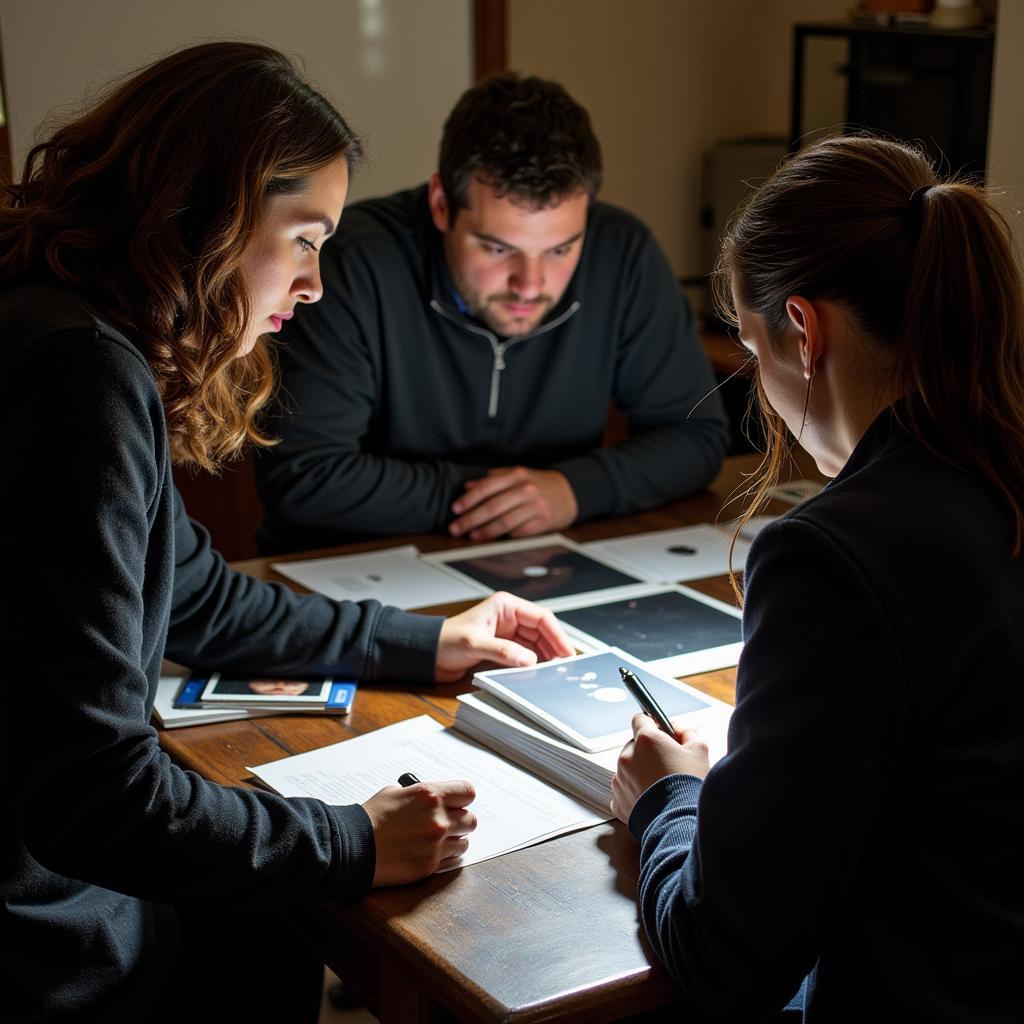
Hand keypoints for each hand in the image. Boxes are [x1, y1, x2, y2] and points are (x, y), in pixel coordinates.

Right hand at [362, 779, 476, 884]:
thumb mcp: (395, 793)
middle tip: (449, 824)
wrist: (352, 846)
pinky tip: (430, 852)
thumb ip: (420, 795)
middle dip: (461, 821)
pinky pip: (451, 860)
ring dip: (454, 841)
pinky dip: (444, 857)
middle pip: (471, 819)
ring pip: (464, 842)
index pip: (467, 792)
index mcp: (429, 795)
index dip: (463, 798)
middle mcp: (437, 818)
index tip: (459, 802)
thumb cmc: (370, 818)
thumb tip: (433, 799)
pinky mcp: (429, 865)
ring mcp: (435, 844)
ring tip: (437, 841)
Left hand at [435, 591, 574, 682]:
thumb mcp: (474, 644)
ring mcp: (507, 633)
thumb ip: (502, 651)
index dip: (557, 635)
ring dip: (545, 657)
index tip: (566, 653)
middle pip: (543, 632)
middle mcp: (509, 617)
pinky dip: (534, 664)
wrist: (427, 654)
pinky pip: (525, 655)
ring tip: (555, 673)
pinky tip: (539, 674)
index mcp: (505, 606)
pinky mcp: (503, 648)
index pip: (541, 618)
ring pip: (537, 644)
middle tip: (565, 667)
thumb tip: (529, 660)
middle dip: (554, 648)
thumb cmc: (444, 641)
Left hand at [449, 467, 577, 540]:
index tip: (455, 509)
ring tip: (471, 536)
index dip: (468, 500)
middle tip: (456, 528)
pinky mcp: (543, 523)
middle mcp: (526, 490)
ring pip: (505, 522)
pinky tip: (493, 540)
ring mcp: (535, 507)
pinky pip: (519, 533)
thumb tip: (468, 486)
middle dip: (471, 519)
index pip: (486, 487)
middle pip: (492, 507)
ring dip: (485, 531)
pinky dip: (505, 538)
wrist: (570, 492)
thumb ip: (493, 479)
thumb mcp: (517, 474)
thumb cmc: (539, 484)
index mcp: (517, 475)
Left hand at [610, 713, 709, 823]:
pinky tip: (652, 799)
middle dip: (648, 751)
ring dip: (640, 772)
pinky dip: (635, 792)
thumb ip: (687, 733)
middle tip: (667, 765)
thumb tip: (678, 729)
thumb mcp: (699, 751)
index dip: (652, 725)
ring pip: (628, 768)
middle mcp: (627, 756)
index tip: (660, 733)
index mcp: (646, 740)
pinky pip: (624, 790)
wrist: (679, 824)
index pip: (641, 719)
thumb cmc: (690, 787)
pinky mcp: (617, 800)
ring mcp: (620, 779)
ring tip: (661, 787)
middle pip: (634, 745)